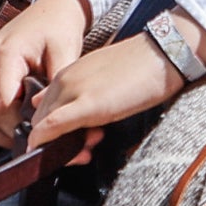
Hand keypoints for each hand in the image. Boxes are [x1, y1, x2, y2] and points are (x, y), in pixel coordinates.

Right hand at [0, 0, 95, 149]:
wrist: (51, 11)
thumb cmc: (58, 31)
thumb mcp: (65, 54)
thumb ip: (55, 84)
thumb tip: (48, 114)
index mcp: (3, 57)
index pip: (2, 106)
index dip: (16, 126)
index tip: (35, 135)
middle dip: (5, 134)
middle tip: (27, 144)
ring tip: (9, 144)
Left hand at [22, 31, 189, 160]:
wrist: (165, 52)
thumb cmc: (142, 66)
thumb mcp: (102, 77)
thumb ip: (79, 90)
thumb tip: (57, 107)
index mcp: (68, 73)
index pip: (43, 108)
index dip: (50, 130)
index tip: (67, 141)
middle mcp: (64, 80)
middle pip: (40, 120)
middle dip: (53, 141)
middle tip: (79, 151)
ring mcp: (74, 91)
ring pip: (44, 126)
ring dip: (57, 146)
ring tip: (86, 150)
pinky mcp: (87, 104)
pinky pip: (53, 127)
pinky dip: (45, 142)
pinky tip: (49, 153)